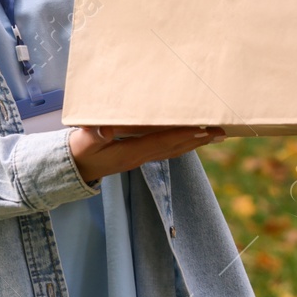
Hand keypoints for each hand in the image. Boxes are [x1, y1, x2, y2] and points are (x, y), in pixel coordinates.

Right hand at [67, 125, 225, 183]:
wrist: (74, 168)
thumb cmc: (78, 151)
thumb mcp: (82, 143)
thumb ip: (92, 135)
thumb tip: (104, 129)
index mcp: (129, 152)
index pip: (162, 142)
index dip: (182, 135)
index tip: (202, 129)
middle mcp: (140, 157)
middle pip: (175, 148)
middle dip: (198, 139)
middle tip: (222, 131)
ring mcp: (141, 158)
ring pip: (174, 150)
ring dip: (195, 143)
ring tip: (215, 135)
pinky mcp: (139, 156)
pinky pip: (167, 151)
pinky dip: (182, 145)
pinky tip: (191, 140)